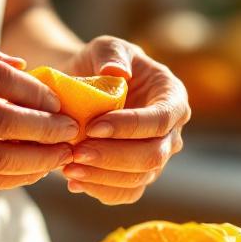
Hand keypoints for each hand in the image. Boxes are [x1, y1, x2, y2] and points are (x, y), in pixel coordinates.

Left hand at [59, 36, 190, 204]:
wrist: (83, 87)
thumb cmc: (99, 63)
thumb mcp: (105, 47)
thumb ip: (111, 54)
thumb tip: (117, 72)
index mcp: (173, 98)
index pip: (161, 120)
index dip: (130, 126)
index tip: (92, 126)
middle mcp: (171, 132)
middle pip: (153, 156)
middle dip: (113, 156)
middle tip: (76, 152)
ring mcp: (156, 157)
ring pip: (139, 179)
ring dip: (102, 177)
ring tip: (68, 168)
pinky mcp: (136, 177)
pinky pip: (125, 194)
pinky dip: (99, 190)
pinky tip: (74, 181)